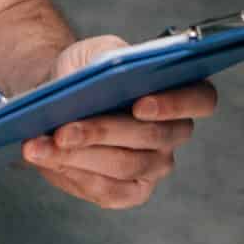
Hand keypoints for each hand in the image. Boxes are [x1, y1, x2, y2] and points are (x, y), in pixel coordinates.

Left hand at [19, 35, 219, 209]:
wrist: (58, 100)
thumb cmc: (84, 72)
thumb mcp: (94, 52)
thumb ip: (105, 57)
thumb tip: (102, 79)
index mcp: (180, 92)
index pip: (201, 99)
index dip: (175, 104)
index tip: (140, 104)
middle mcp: (174, 133)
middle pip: (151, 137)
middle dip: (102, 132)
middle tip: (63, 130)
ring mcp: (154, 166)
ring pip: (123, 165)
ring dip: (78, 156)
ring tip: (41, 144)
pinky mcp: (130, 192)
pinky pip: (107, 190)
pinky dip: (72, 173)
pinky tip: (44, 158)